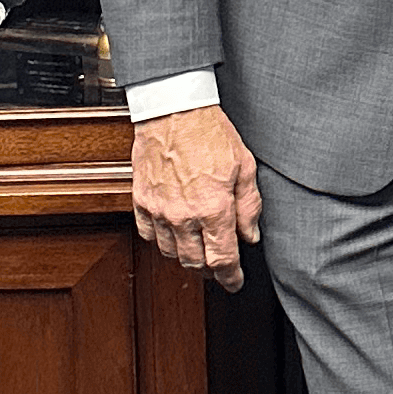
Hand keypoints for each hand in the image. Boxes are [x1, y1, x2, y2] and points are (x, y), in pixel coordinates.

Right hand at [132, 103, 262, 291]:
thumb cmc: (211, 133)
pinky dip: (162, 240)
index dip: (230, 277)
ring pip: (171, 252)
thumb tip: (251, 235)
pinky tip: (174, 233)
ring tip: (199, 249)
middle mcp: (183, 216)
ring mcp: (158, 211)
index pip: (222, 259)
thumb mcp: (245, 166)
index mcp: (213, 209)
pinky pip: (149, 235)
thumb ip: (249, 206)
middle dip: (210, 270)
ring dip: (187, 256)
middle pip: (195, 262)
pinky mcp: (141, 202)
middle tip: (220, 267)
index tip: (235, 282)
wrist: (173, 111)